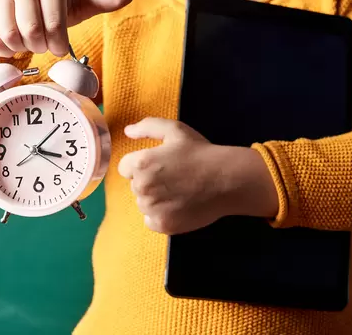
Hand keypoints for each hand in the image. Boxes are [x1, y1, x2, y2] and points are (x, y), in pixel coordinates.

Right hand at [0, 0, 133, 56]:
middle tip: (42, 45)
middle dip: (40, 47)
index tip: (58, 46)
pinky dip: (3, 48)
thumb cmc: (53, 10)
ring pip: (10, 35)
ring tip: (28, 42)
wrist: (18, 8)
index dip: (57, 44)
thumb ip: (104, 2)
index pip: (55, 25)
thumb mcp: (79, 7)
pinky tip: (11, 43)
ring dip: (22, 48)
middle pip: (31, 31)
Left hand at [117, 118, 279, 234]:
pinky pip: (152, 220)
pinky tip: (179, 205)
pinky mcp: (163, 225)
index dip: (143, 165)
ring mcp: (152, 208)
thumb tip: (127, 131)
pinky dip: (162, 215)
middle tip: (174, 177)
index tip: (161, 165)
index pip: (125, 168)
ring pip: (143, 204)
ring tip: (179, 191)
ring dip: (156, 199)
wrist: (226, 180)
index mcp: (141, 163)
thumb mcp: (175, 130)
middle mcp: (142, 187)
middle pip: (135, 186)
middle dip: (150, 182)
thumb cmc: (201, 153)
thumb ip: (147, 127)